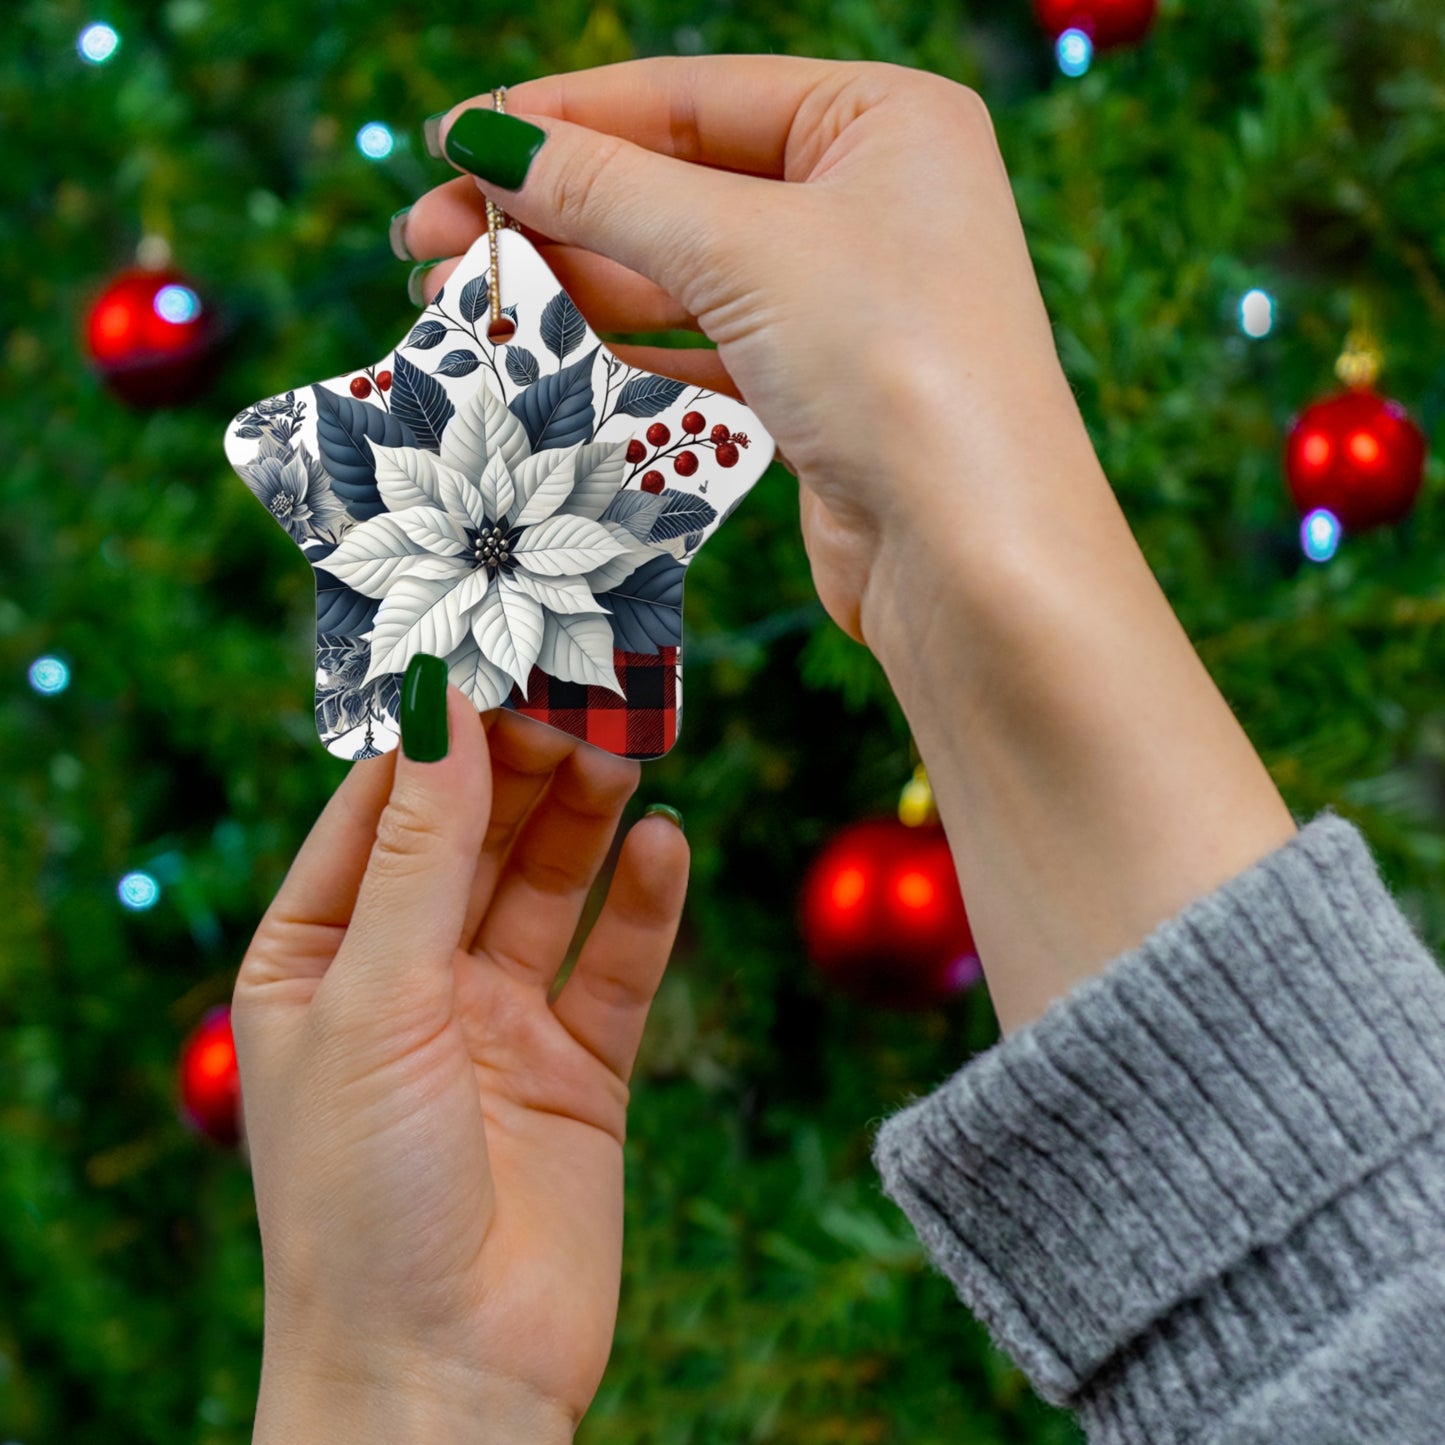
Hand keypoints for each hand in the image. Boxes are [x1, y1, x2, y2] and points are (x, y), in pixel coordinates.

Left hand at [232, 693, 687, 1439]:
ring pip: (549, 886)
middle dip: (524, 764)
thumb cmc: (361, 1199)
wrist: (446, 1380)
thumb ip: (418, 853)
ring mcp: (497, 1022)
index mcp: (318, 959)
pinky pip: (616, 965)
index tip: (494, 652)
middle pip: (475, 837)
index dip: (436, 734)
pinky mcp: (579, 1068)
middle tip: (583, 689)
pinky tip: (667, 846)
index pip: (380, 812)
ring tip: (627, 747)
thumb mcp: (374, 1000)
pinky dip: (644, 905)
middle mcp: (407, 979)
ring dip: (586, 817)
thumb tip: (437, 707)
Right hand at [399, 60, 1294, 1038]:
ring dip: (571, 285)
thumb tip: (487, 138)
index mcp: (881, 120)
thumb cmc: (895, 366)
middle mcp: (870, 200)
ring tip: (458, 300)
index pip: (689, 96)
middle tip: (428, 241)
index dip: (562, 119)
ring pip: (680, 274)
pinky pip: (701, 347)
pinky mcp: (820, 389)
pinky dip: (621, 348)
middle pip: (676, 185)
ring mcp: (846, 300)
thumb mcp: (741, 250)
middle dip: (550, 211)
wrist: (974, 557)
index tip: (452, 141)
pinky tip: (542, 352)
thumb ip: (607, 190)